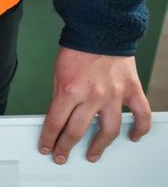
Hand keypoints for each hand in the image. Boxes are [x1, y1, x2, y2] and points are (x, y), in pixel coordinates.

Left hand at [38, 47, 150, 163]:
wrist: (101, 30)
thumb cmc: (78, 51)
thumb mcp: (58, 76)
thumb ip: (60, 98)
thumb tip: (59, 119)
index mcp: (69, 91)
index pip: (55, 124)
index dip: (48, 139)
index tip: (46, 147)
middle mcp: (91, 96)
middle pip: (76, 132)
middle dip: (66, 147)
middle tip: (61, 156)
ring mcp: (113, 95)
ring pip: (108, 131)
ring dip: (98, 146)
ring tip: (92, 155)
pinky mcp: (131, 89)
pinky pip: (140, 114)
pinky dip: (140, 128)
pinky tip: (134, 137)